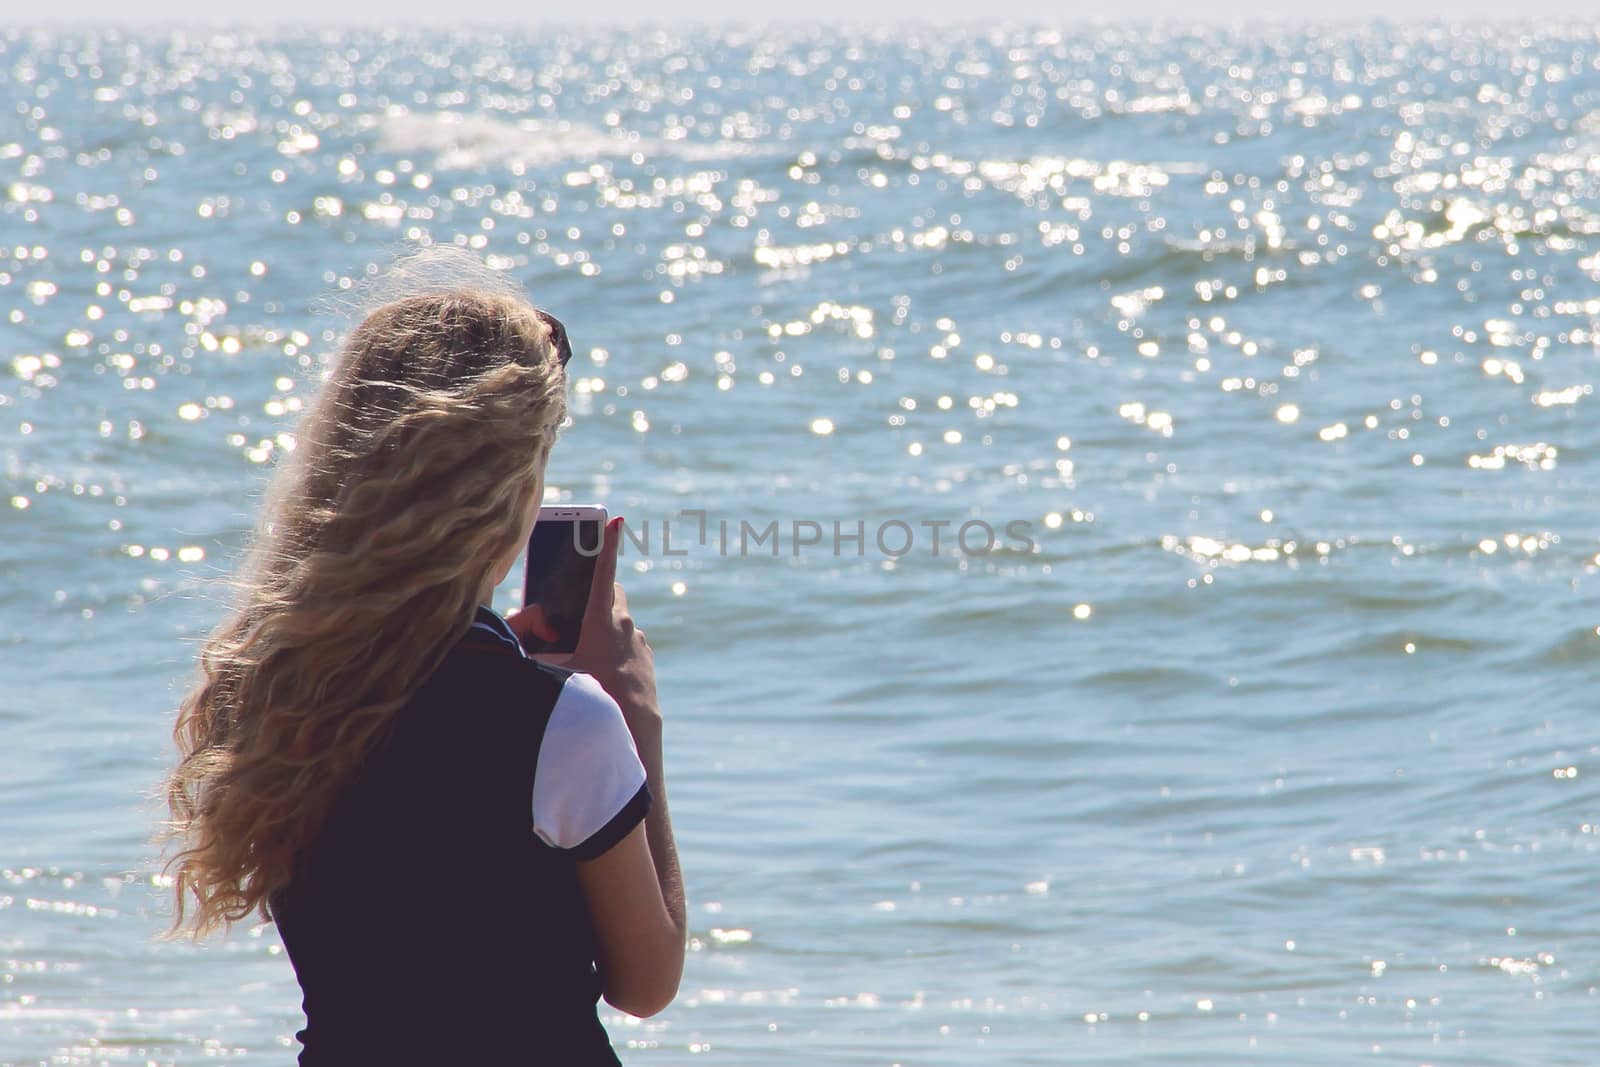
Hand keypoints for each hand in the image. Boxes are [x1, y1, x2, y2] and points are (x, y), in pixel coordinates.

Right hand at [507, 517, 660, 736]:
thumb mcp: (553, 672)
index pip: (603, 573)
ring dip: (605, 626)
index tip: (616, 521)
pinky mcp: (647, 655)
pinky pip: (629, 641)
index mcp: (601, 620)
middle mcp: (624, 624)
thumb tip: (517, 638)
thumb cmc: (590, 696)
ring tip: (587, 650)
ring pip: (620, 620)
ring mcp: (639, 639)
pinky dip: (616, 647)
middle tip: (579, 607)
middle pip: (612, 593)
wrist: (633, 722)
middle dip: (597, 593)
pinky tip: (605, 668)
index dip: (607, 545)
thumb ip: (531, 652)